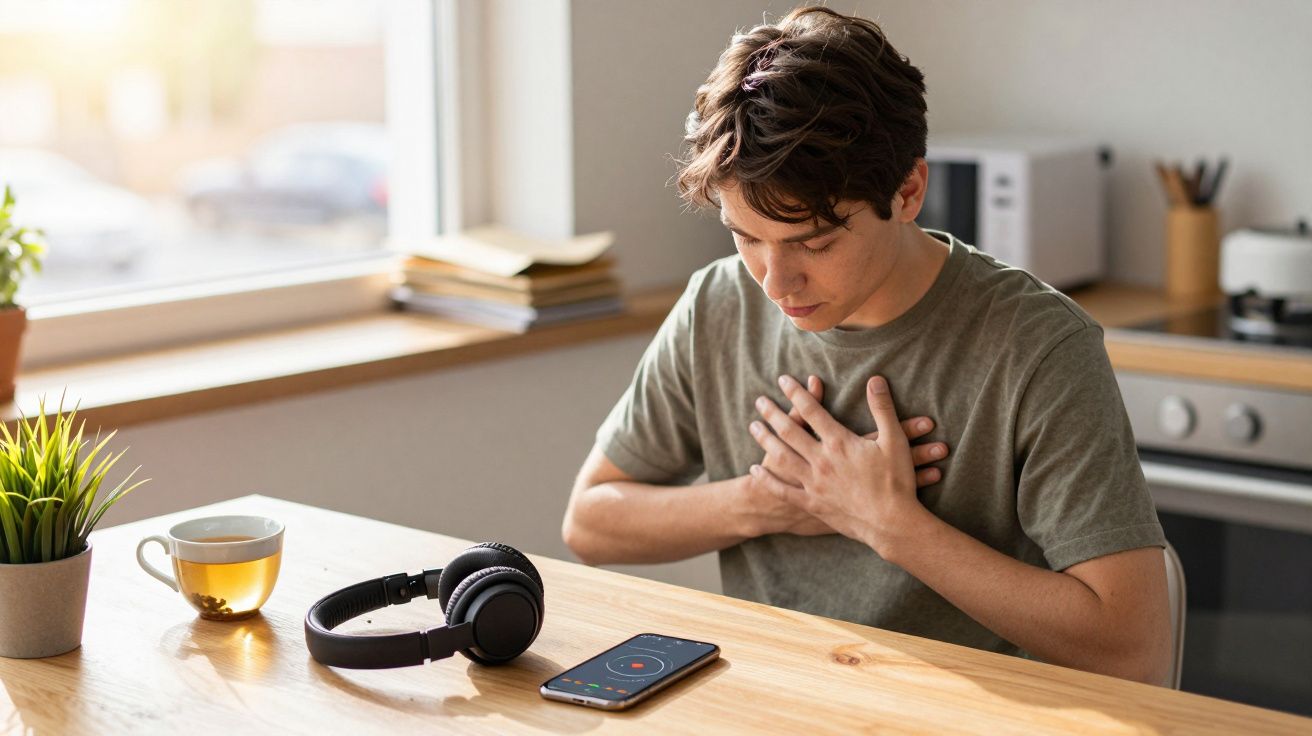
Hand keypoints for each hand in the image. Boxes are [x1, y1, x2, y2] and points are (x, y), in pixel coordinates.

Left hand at [748, 374, 938, 552]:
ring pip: (781, 457)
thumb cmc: (896, 481)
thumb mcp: (894, 440)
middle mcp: (822, 460)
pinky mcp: (812, 503)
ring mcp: (814, 483)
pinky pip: (783, 490)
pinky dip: (767, 479)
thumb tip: (875, 379)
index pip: (811, 411)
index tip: (783, 380)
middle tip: (760, 401)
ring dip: (765, 440)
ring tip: (753, 427)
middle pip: (789, 432)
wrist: (892, 523)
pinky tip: (755, 469)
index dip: (796, 393)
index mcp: (840, 442)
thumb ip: (882, 408)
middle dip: (772, 414)